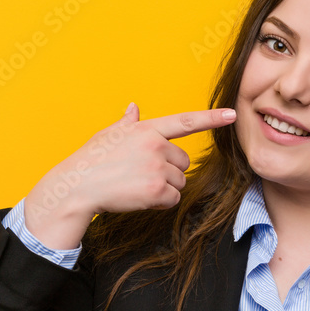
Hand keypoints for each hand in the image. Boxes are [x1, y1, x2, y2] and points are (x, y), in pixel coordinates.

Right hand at [24, 103, 234, 248]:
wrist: (77, 186)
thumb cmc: (91, 160)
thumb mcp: (109, 135)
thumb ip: (127, 123)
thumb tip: (133, 108)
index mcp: (147, 130)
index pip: (185, 121)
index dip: (211, 118)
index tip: (232, 115)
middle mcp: (155, 145)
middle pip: (183, 162)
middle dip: (169, 170)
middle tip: (141, 173)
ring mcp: (156, 168)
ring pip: (179, 181)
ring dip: (164, 187)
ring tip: (136, 184)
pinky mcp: (156, 190)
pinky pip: (173, 198)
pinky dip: (160, 202)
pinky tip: (139, 197)